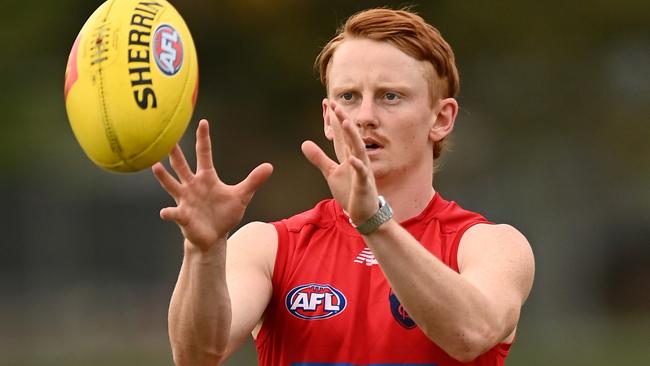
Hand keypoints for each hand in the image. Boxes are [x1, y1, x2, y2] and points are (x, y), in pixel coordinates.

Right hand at [152, 119, 272, 250]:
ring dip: (164, 177)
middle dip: (175, 153)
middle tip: (166, 138)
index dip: (204, 138)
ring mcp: (185, 200)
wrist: (214, 237)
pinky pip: (175, 213)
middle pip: (181, 165)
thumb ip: (253, 181)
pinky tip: (165, 212)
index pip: (204, 153)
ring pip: (172, 185)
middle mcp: (192, 185)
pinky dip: (170, 212)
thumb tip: (270, 166)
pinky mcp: (183, 216)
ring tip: (155, 166)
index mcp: (207, 177)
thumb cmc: (224, 214)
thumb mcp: (241, 196)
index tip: (203, 122)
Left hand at [301, 101, 378, 224]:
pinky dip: (357, 165)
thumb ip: (319, 157)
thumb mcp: (331, 172)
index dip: (336, 119)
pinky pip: (362, 173)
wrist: (363, 212)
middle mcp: (358, 159)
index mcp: (349, 155)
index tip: (330, 103)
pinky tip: (351, 158)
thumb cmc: (350, 191)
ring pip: (359, 149)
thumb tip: (304, 143)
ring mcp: (363, 171)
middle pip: (351, 136)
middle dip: (344, 120)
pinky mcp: (364, 184)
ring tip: (346, 122)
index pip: (342, 134)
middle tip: (336, 105)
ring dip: (353, 136)